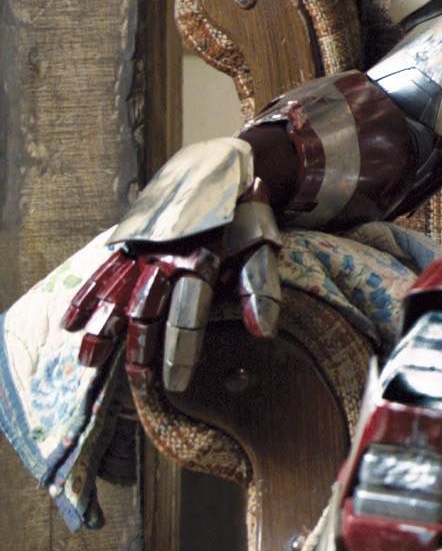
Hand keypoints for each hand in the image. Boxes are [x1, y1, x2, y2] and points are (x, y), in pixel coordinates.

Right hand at [61, 200, 281, 390]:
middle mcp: (166, 259)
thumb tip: (263, 333)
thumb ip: (260, 290)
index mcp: (201, 264)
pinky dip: (85, 295)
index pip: (187, 317)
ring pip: (117, 294)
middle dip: (139, 349)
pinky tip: (68, 322)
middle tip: (136, 385)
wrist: (221, 165)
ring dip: (102, 329)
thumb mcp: (260, 247)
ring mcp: (142, 250)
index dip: (180, 351)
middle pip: (147, 312)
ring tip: (87, 363)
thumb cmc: (244, 218)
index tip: (174, 384)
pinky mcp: (128, 241)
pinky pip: (103, 271)